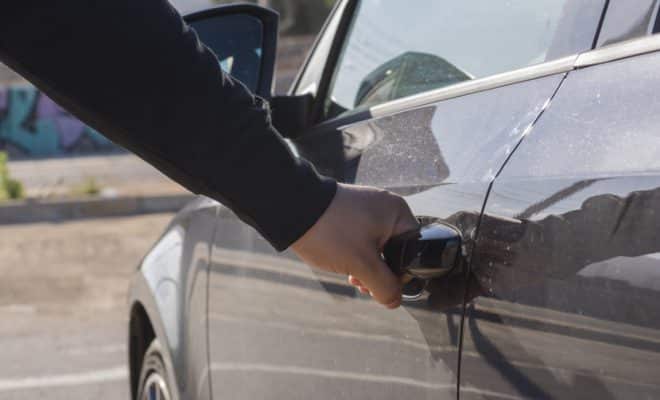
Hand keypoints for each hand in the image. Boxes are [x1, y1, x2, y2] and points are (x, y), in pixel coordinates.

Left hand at [291, 183, 418, 308]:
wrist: (291, 209)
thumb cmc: (330, 232)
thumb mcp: (362, 265)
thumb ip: (384, 286)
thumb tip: (395, 301)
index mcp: (398, 213)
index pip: (413, 251)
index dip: (400, 275)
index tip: (381, 286)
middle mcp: (386, 207)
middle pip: (394, 252)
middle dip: (379, 273)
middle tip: (362, 283)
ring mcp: (368, 209)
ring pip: (377, 248)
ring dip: (366, 268)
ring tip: (351, 276)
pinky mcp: (352, 213)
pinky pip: (363, 240)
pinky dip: (356, 255)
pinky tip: (344, 266)